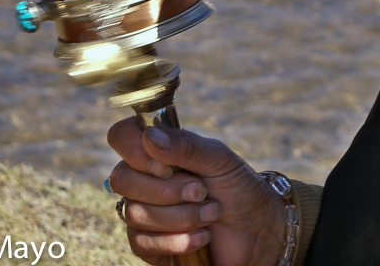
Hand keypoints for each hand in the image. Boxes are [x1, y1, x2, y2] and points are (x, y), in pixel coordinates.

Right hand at [107, 118, 287, 265]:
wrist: (258, 231)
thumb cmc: (239, 188)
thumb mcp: (220, 160)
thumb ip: (187, 146)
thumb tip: (150, 135)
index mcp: (159, 151)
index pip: (122, 136)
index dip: (136, 150)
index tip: (167, 166)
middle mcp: (145, 179)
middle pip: (121, 178)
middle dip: (168, 190)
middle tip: (202, 192)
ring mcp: (142, 212)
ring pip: (135, 212)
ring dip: (181, 216)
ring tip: (212, 213)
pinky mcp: (148, 244)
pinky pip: (142, 242)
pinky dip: (178, 240)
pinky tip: (202, 237)